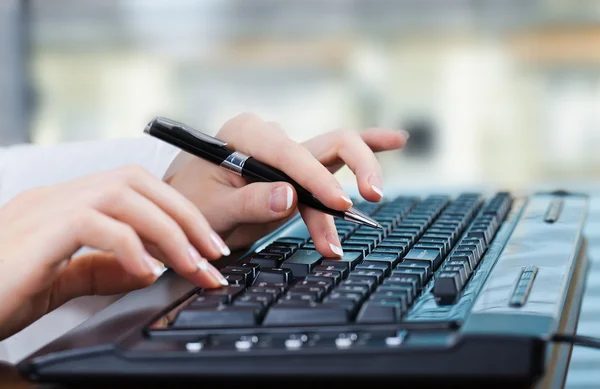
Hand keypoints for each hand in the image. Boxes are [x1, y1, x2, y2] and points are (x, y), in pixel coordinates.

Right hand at [0, 165, 229, 339]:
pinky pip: (93, 223)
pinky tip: (146, 271)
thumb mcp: (62, 279)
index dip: (178, 213)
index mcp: (67, 204)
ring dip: (168, 231)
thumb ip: (102, 266)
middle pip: (137, 183)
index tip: (207, 247)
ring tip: (193, 265)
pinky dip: (128, 245)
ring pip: (123, 196)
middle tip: (214, 254)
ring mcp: (44, 209)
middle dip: (185, 217)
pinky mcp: (35, 231)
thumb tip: (147, 265)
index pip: (134, 188)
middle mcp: (58, 197)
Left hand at [168, 113, 407, 256]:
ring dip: (347, 197)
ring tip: (336, 244)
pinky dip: (365, 154)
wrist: (187, 209)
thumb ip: (249, 202)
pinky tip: (394, 141)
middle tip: (372, 197)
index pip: (293, 153)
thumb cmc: (192, 205)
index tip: (340, 205)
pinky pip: (334, 160)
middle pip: (330, 141)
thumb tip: (290, 196)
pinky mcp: (298, 170)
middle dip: (357, 168)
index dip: (319, 180)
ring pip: (337, 160)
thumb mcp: (212, 209)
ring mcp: (288, 152)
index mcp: (246, 134)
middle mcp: (273, 137)